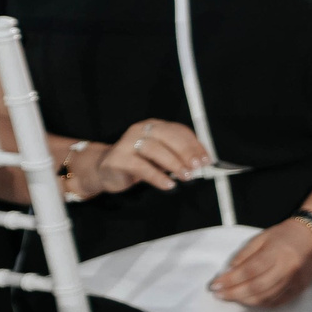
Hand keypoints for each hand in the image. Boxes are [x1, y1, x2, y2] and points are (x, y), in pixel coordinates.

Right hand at [85, 120, 212, 194]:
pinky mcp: (118, 159)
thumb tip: (201, 163)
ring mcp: (127, 143)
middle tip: (197, 167)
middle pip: (167, 136)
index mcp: (154, 126)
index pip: (178, 130)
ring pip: (154, 149)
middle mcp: (140, 130)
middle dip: (186, 152)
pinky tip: (168, 185)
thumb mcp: (161, 157)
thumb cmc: (138, 163)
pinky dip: (157, 176)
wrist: (105, 170)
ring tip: (187, 177)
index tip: (206, 159)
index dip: (194, 145)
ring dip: (174, 164)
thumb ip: (178, 156)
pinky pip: (141, 167)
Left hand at [210, 219, 311, 309]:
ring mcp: (294, 280)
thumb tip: (229, 272)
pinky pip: (278, 302)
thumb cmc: (284, 236)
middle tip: (219, 295)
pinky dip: (261, 303)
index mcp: (276, 252)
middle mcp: (287, 268)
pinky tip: (251, 300)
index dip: (230, 280)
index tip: (215, 285)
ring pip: (266, 298)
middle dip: (234, 293)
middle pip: (256, 287)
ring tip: (233, 297)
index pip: (249, 271)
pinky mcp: (300, 288)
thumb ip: (244, 254)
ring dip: (245, 300)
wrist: (311, 238)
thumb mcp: (261, 238)